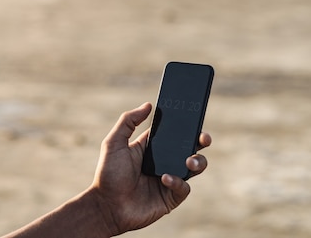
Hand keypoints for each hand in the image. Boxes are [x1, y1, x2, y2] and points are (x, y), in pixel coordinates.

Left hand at [90, 102, 211, 234]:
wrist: (106, 206)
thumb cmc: (108, 174)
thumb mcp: (114, 142)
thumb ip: (128, 121)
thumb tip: (148, 105)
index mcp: (151, 148)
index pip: (173, 133)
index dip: (185, 126)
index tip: (193, 117)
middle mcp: (163, 162)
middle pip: (189, 148)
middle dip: (200, 141)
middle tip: (203, 138)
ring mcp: (168, 179)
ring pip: (194, 167)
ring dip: (197, 161)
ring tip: (189, 161)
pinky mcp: (170, 198)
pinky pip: (184, 188)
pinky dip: (178, 182)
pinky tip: (165, 179)